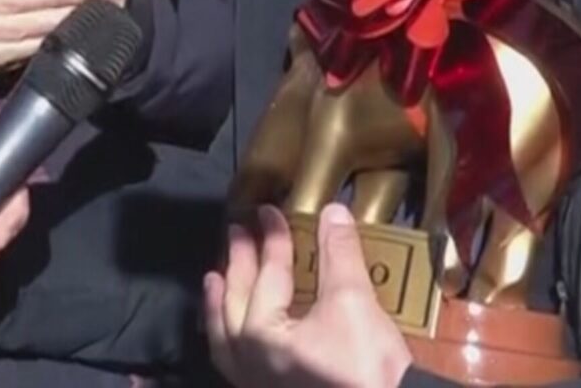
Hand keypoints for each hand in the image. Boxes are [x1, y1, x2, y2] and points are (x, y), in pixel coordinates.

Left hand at [204, 204, 412, 387]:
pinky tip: (239, 330)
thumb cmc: (366, 366)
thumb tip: (333, 211)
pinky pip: (238, 364)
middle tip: (237, 233)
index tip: (269, 211)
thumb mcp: (353, 302)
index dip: (271, 239)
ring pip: (226, 340)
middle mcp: (249, 363)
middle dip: (237, 266)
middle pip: (236, 305)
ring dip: (220, 305)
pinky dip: (232, 339)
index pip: (266, 276)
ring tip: (215, 278)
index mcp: (261, 336)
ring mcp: (257, 385)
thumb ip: (339, 254)